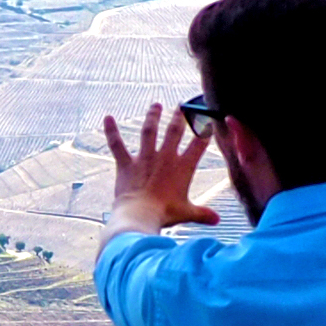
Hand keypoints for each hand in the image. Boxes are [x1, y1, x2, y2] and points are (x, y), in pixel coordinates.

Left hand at [102, 103, 219, 235]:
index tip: (207, 119)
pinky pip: (117, 144)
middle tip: (181, 106)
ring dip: (152, 117)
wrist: (140, 214)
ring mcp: (145, 158)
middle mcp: (165, 158)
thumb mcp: (187, 213)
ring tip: (155, 105)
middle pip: (174, 131)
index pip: (198, 144)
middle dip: (179, 117)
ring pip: (149, 131)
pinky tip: (107, 118)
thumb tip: (217, 220)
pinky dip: (111, 131)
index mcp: (183, 167)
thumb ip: (203, 214)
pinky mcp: (126, 164)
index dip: (204, 130)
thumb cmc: (165, 214)